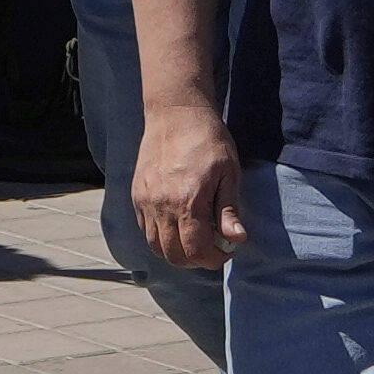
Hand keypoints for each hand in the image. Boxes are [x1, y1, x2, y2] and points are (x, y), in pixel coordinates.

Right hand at [128, 100, 240, 274]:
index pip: (196, 251)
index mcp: (188, 201)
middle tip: (211, 248)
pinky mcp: (137, 194)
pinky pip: (145, 229)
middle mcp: (162, 205)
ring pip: (155, 246)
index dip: (213, 259)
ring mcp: (145, 200)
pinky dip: (161, 236)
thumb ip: (229, 210)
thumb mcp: (229, 172)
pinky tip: (178, 223)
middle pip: (173, 255)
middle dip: (195, 260)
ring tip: (195, 237)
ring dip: (176, 251)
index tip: (226, 251)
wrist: (176, 113)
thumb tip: (236, 240)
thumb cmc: (208, 140)